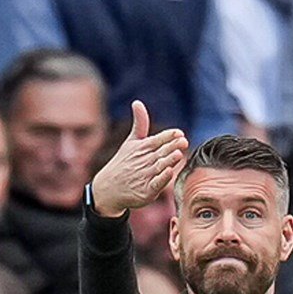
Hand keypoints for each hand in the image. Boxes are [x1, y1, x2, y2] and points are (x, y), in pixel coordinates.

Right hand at [89, 100, 187, 216]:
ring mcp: (145, 176)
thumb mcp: (131, 142)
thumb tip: (137, 102)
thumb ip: (140, 123)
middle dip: (172, 147)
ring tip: (178, 154)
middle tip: (183, 141)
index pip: (157, 140)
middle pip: (161, 152)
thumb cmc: (124, 163)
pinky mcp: (146, 191)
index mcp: (142, 147)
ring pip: (159, 167)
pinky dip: (162, 178)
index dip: (168, 136)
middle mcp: (144, 161)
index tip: (179, 133)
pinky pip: (156, 184)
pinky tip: (169, 172)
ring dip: (168, 160)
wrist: (108, 188)